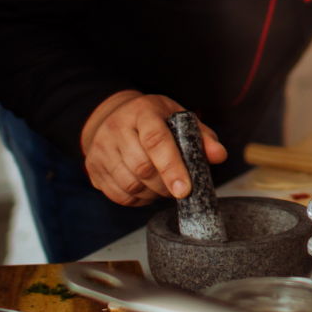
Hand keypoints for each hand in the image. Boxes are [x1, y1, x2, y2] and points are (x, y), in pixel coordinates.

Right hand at [80, 92, 225, 204]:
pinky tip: (146, 191)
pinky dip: (137, 200)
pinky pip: (118, 195)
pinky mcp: (93, 167)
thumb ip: (201, 136)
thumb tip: (219, 155)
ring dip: (152, 194)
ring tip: (162, 188)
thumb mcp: (178, 118)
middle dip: (165, 185)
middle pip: (142, 168)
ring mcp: (101, 148)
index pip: (156, 141)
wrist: (112, 115)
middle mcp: (117, 127)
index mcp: (143, 111)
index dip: (172, 168)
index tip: (185, 190)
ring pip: (129, 184)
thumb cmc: (153, 119)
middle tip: (178, 188)